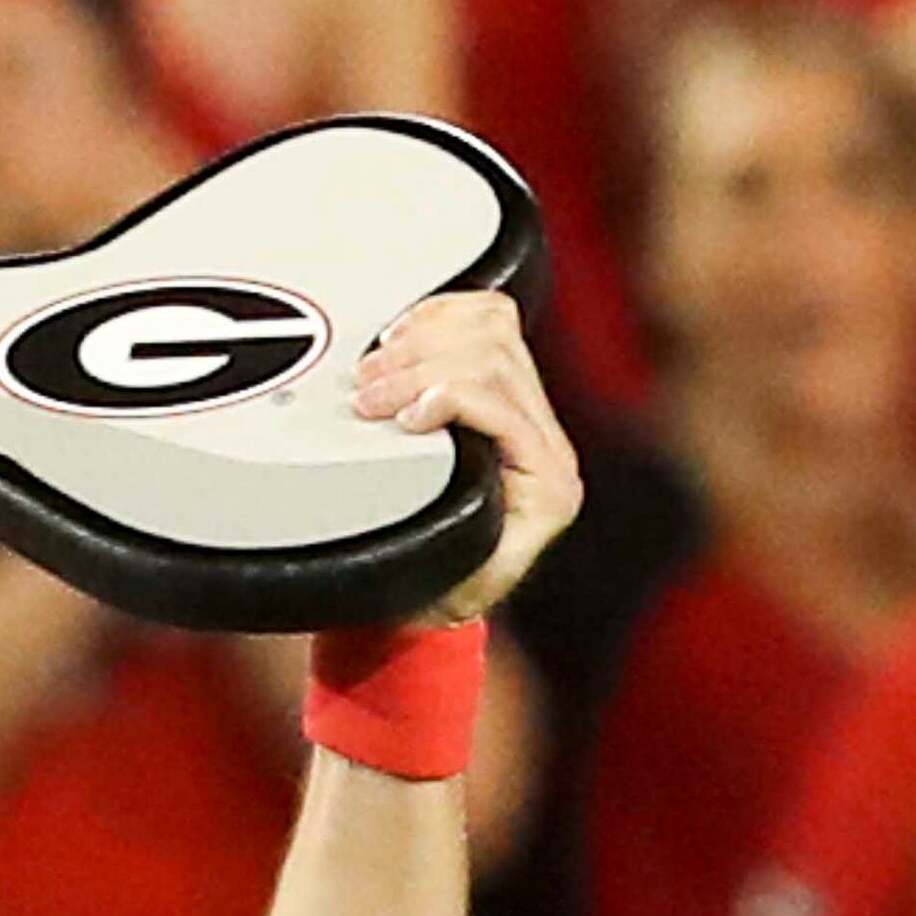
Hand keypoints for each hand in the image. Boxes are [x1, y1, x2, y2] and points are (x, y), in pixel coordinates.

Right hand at [353, 289, 576, 618]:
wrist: (438, 600)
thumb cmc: (435, 593)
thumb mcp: (444, 575)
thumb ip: (447, 522)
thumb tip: (422, 456)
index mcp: (547, 486)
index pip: (501, 403)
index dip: (443, 396)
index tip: (396, 418)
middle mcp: (549, 442)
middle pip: (494, 356)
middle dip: (420, 366)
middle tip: (367, 393)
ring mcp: (532, 411)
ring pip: (494, 330)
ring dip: (423, 338)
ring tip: (375, 369)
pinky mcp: (507, 390)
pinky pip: (492, 320)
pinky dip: (442, 315)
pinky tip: (404, 334)